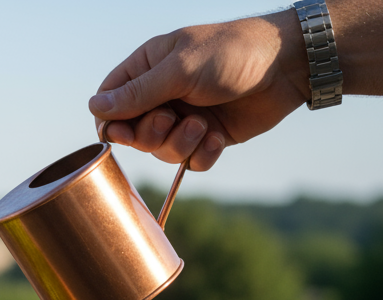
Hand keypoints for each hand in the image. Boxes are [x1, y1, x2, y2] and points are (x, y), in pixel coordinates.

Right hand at [89, 10, 309, 170]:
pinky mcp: (208, 137)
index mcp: (147, 70)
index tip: (124, 132)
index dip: (112, 124)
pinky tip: (218, 137)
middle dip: (151, 135)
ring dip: (180, 145)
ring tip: (203, 126)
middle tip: (173, 118)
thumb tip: (95, 108)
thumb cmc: (232, 53)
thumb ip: (137, 93)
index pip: (109, 104)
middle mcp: (162, 96)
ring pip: (161, 152)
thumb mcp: (179, 69)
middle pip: (133, 135)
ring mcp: (185, 117)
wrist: (288, 65)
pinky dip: (202, 155)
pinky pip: (190, 162)